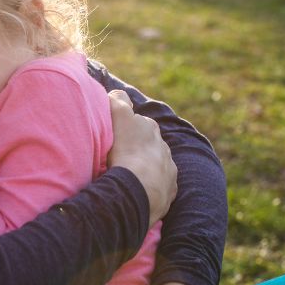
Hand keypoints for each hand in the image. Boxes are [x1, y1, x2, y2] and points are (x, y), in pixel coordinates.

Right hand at [106, 90, 176, 223]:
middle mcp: (163, 147)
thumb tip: (117, 94)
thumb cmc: (126, 150)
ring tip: (129, 176)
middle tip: (119, 156)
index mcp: (150, 128)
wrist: (139, 188)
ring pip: (156, 165)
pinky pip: (160, 186)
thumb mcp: (118, 117)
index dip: (125, 127)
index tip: (115, 136)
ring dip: (144, 168)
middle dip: (137, 147)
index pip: (138, 122)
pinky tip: (138, 190)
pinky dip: (151, 186)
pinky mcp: (169, 190)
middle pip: (148, 144)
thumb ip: (118, 101)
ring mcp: (168, 169)